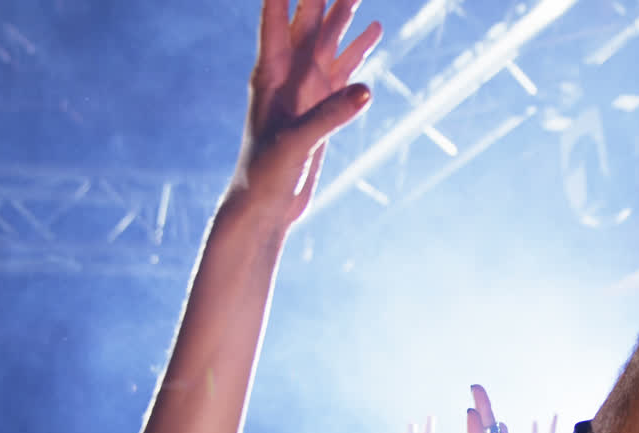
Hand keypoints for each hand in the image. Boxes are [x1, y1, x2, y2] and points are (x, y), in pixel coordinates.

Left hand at [227, 0, 380, 227]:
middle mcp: (288, 74)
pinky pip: (344, 69)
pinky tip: (374, 31)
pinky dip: (358, 49)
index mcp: (271, 74)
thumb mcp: (297, 142)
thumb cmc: (265, 174)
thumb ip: (330, 115)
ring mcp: (306, 90)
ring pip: (327, 40)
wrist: (264, 207)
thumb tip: (367, 91)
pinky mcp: (323, 107)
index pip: (277, 17)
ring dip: (342, 15)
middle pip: (307, 21)